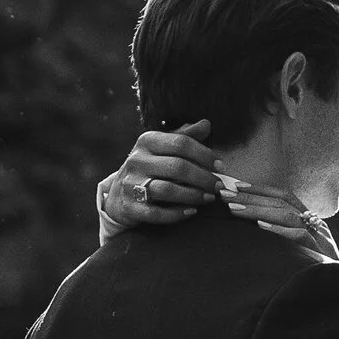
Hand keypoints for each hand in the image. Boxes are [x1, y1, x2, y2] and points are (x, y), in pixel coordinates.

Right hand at [98, 121, 224, 243]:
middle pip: (177, 167)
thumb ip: (185, 137)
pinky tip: (192, 211)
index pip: (181, 143)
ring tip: (209, 198)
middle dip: (203, 177)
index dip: (205, 154)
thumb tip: (207, 124)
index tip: (220, 166)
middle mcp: (136, 160)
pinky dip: (177, 214)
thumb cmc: (149, 167)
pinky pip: (157, 213)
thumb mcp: (163, 148)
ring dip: (193, 195)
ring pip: (167, 190)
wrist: (118, 194)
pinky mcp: (130, 207)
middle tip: (218, 186)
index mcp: (147, 141)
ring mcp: (130, 184)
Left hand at [220, 176, 338, 259]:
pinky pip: (299, 236)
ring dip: (258, 210)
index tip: (235, 185)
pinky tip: (260, 226)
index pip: (285, 197)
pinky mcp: (320, 255)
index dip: (260, 189)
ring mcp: (320, 239)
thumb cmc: (315, 278)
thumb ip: (284, 241)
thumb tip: (253, 231)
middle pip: (282, 202)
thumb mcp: (301, 254)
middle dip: (251, 197)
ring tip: (233, 209)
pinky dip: (279, 230)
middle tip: (224, 194)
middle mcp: (316, 226)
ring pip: (288, 216)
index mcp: (312, 222)